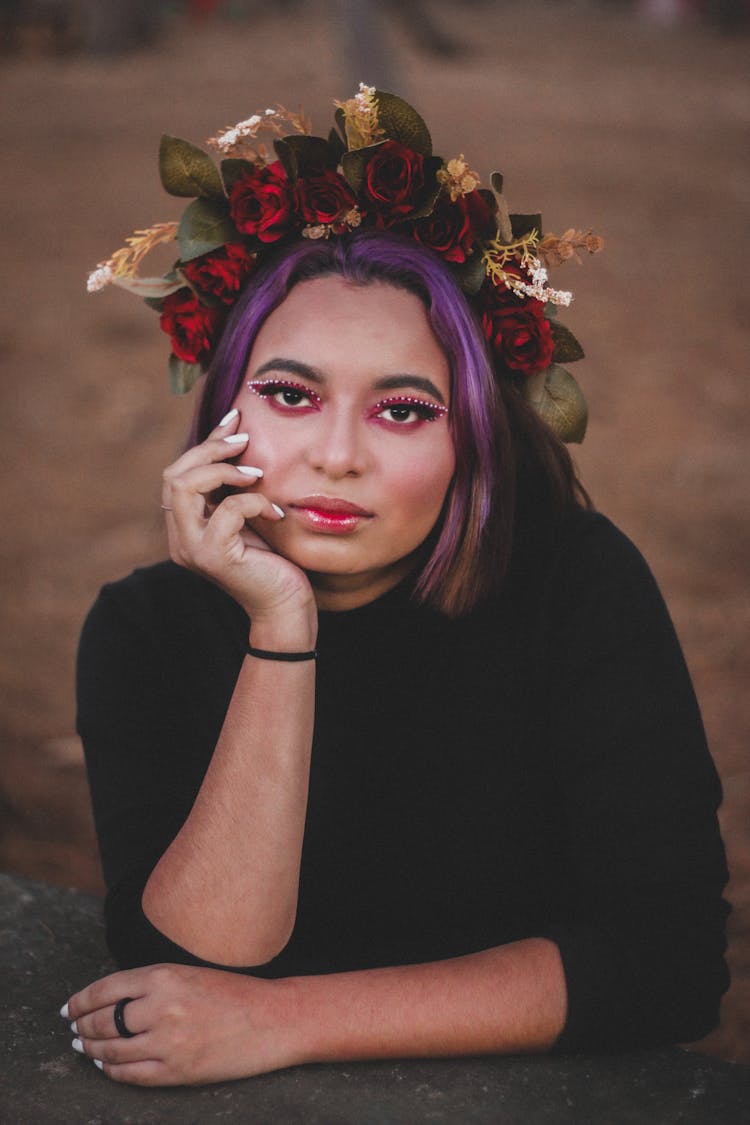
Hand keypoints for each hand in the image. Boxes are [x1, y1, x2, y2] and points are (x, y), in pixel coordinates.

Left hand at [63, 963, 301, 1085]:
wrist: (272, 1019)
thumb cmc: (233, 992)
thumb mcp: (189, 973)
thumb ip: (151, 983)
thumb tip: (109, 999)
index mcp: (164, 976)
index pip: (105, 989)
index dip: (80, 1001)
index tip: (67, 1008)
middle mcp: (161, 1008)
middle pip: (104, 1020)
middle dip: (82, 1026)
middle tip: (73, 1029)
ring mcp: (167, 1042)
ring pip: (112, 1049)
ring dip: (91, 1048)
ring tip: (83, 1046)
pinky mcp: (176, 1071)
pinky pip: (130, 1074)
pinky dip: (111, 1069)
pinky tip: (104, 1064)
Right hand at [161, 411, 314, 626]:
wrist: (287, 606)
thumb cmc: (275, 561)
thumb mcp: (250, 516)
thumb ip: (234, 489)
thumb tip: (236, 437)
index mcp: (185, 527)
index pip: (179, 473)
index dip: (206, 443)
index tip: (235, 420)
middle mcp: (179, 538)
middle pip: (174, 474)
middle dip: (210, 450)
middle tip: (245, 441)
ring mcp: (191, 549)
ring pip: (184, 486)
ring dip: (223, 471)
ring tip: (257, 474)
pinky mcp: (213, 557)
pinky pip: (226, 510)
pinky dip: (253, 502)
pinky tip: (275, 512)